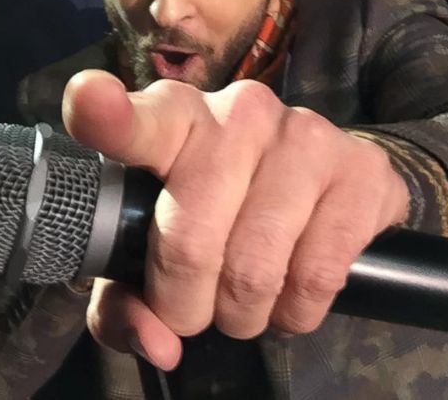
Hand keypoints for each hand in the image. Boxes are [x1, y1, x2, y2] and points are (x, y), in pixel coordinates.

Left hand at [63, 71, 409, 369]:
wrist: (330, 176)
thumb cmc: (222, 211)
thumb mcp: (158, 249)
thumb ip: (128, 298)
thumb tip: (158, 344)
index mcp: (174, 119)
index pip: (138, 118)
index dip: (108, 115)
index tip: (89, 103)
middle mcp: (238, 114)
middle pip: (189, 242)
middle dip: (186, 303)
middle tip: (195, 308)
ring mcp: (303, 136)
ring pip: (254, 271)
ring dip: (244, 314)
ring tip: (245, 298)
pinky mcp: (358, 171)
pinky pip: (316, 279)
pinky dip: (296, 311)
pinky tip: (291, 291)